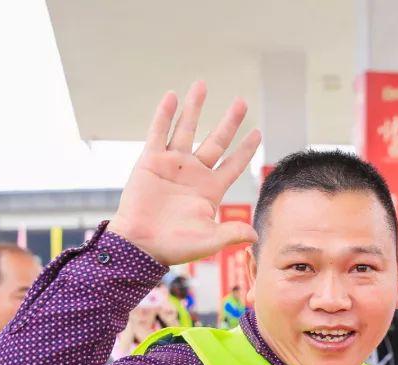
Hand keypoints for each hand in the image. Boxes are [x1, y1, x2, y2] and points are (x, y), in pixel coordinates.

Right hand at [107, 81, 261, 265]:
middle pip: (216, 140)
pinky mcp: (150, 161)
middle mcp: (194, 173)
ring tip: (202, 84)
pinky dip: (165, 114)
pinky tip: (172, 96)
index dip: (246, 149)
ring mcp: (172, 164)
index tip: (257, 132)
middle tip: (241, 101)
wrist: (140, 245)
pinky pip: (159, 133)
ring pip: (187, 129)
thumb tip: (256, 236)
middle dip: (229, 121)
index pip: (233, 164)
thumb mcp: (208, 240)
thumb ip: (232, 233)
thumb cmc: (174, 246)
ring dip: (195, 107)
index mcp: (210, 189)